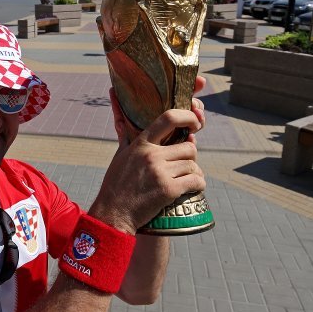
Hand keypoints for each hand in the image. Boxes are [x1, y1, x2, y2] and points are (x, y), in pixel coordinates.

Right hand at [90, 77, 207, 233]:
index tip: (195, 123)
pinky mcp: (168, 189)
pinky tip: (192, 187)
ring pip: (193, 164)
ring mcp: (160, 172)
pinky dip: (198, 185)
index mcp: (141, 144)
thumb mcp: (120, 154)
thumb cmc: (117, 184)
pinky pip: (196, 180)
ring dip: (194, 172)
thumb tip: (114, 97)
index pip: (168, 118)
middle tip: (184, 164)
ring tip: (186, 178)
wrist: (114, 213)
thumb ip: (126, 132)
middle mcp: (151, 155)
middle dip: (190, 156)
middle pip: (188, 146)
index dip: (187, 116)